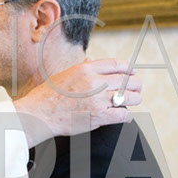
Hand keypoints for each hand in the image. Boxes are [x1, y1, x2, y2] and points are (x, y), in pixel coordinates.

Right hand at [13, 59, 140, 145]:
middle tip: (137, 89)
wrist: (39, 114)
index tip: (133, 72)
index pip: (117, 65)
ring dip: (134, 99)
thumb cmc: (48, 95)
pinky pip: (123, 114)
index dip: (129, 68)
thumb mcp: (64, 74)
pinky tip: (124, 116)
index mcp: (86, 69)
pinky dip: (127, 115)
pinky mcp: (99, 116)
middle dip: (136, 85)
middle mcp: (94, 82)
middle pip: (127, 80)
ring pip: (129, 97)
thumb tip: (93, 61)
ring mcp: (97, 99)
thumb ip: (82, 68)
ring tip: (133, 101)